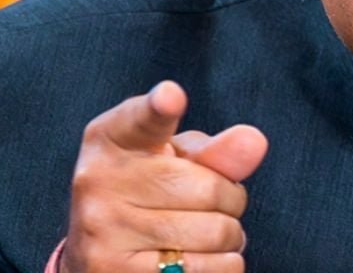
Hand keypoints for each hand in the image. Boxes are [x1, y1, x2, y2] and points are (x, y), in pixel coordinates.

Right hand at [60, 81, 268, 272]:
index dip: (161, 107)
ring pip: (217, 233)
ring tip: (198, 235)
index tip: (171, 97)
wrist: (98, 258)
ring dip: (227, 238)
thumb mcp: (172, 161)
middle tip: (205, 204)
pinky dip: (223, 265)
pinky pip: (214, 269)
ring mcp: (104, 233)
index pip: (142, 119)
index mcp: (109, 139)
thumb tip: (254, 141)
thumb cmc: (148, 195)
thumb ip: (213, 150)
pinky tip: (195, 261)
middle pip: (209, 187)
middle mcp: (98, 182)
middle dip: (228, 198)